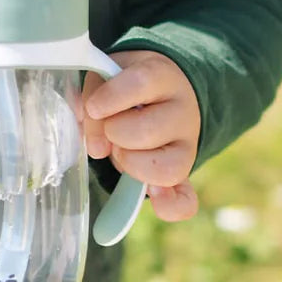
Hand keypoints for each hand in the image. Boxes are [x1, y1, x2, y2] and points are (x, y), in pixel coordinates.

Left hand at [81, 50, 200, 221]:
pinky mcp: (184, 172)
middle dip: (115, 134)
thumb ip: (93, 96)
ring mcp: (188, 144)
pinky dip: (169, 206)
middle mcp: (183, 110)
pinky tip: (153, 196)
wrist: (164, 91)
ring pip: (164, 168)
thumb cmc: (126, 85)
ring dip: (130, 163)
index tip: (94, 107)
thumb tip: (93, 138)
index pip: (141, 83)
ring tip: (122, 149)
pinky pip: (185, 201)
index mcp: (162, 76)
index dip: (112, 98)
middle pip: (147, 131)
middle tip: (110, 128)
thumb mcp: (108, 76)